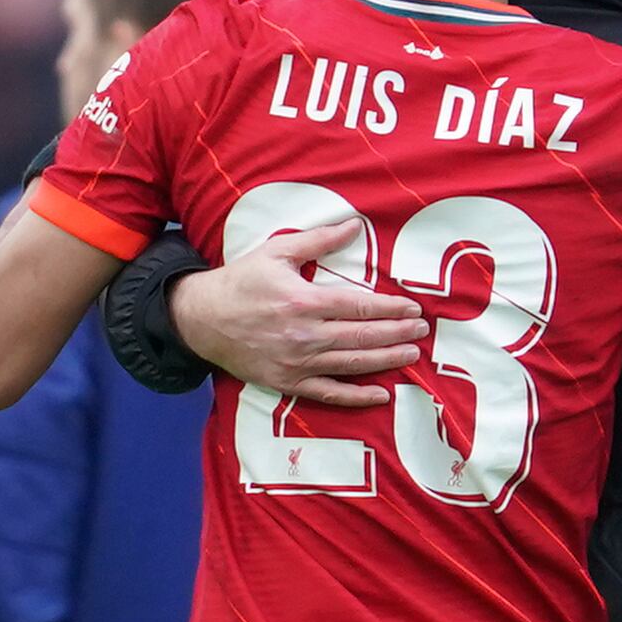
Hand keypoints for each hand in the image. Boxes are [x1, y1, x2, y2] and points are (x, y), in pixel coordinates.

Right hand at [171, 220, 427, 407]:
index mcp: (303, 301)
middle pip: (362, 336)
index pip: (359, 305)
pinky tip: (381, 394)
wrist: (199, 319)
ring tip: (411, 354)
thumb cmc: (240, 281)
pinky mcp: (287, 383)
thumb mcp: (276, 252)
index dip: (390, 308)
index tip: (412, 308)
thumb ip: (318, 239)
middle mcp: (303, 335)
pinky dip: (356, 397)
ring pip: (351, 365)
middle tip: (422, 330)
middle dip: (397, 333)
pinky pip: (328, 394)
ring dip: (386, 360)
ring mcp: (296, 363)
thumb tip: (354, 224)